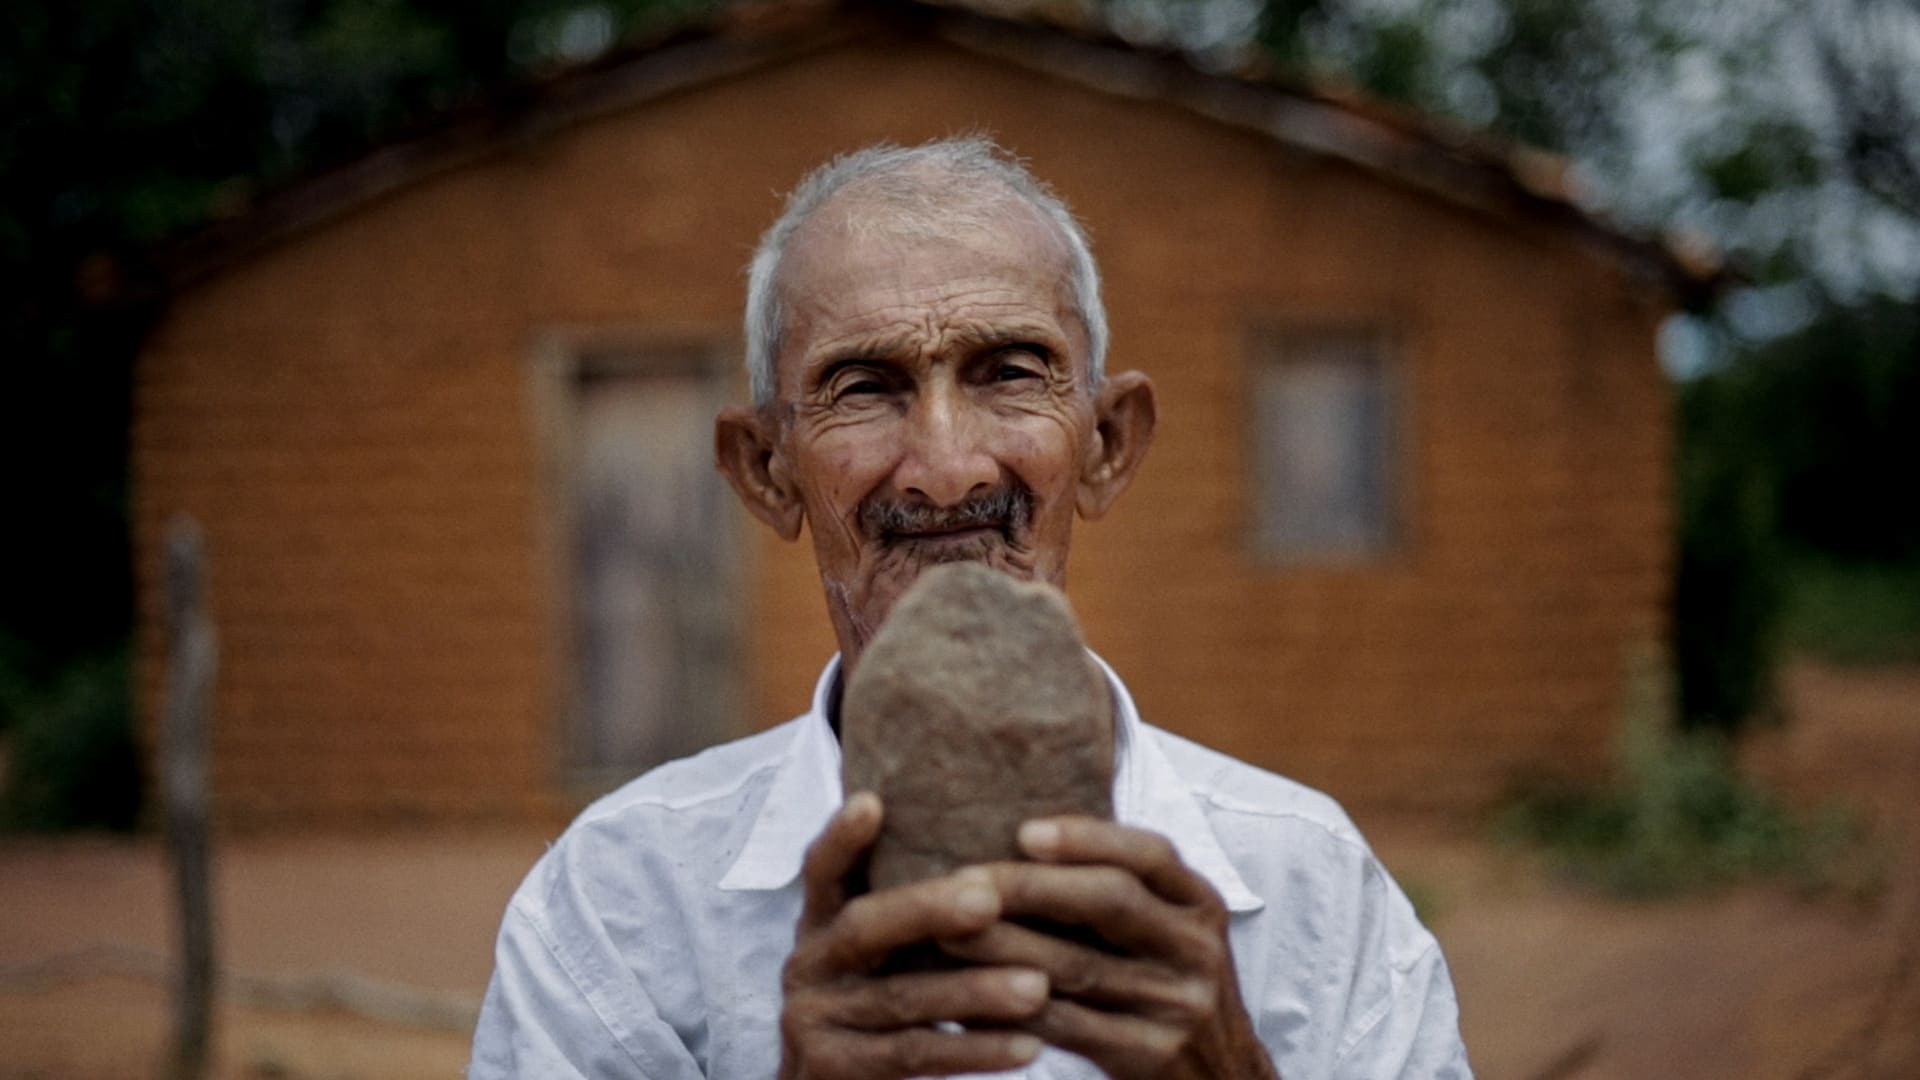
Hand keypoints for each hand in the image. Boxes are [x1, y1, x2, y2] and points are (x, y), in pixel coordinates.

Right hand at [778, 792, 1051, 1079]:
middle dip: (928, 909)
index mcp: (821, 926)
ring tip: (1038, 987)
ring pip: (901, 997)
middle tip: (990, 898)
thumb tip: (996, 861)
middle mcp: (808, 965)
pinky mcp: (832, 1069)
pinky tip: (1028, 1048)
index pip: (822, 871)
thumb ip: (911, 916)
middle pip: (865, 926)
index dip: (842, 837)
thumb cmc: (879, 1013)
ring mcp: (813, 1020)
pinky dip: (973, 1051)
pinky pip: (913, 1056)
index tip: (872, 802)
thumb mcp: (879, 957)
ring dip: (973, 991)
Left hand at [941, 817, 1279, 1079]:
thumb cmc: (1169, 988)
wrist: (1221, 1078)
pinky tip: (969, 997)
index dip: (1087, 837)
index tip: (1024, 832)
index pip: (1150, 854)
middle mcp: (1196, 948)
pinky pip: (1067, 1026)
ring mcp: (1177, 1004)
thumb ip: (1123, 889)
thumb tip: (1024, 838)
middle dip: (1030, 887)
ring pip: (1077, 966)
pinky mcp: (1150, 1054)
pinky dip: (1014, 1008)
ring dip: (1004, 947)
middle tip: (964, 881)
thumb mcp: (1170, 931)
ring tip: (947, 933)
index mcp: (1200, 904)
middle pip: (1109, 901)